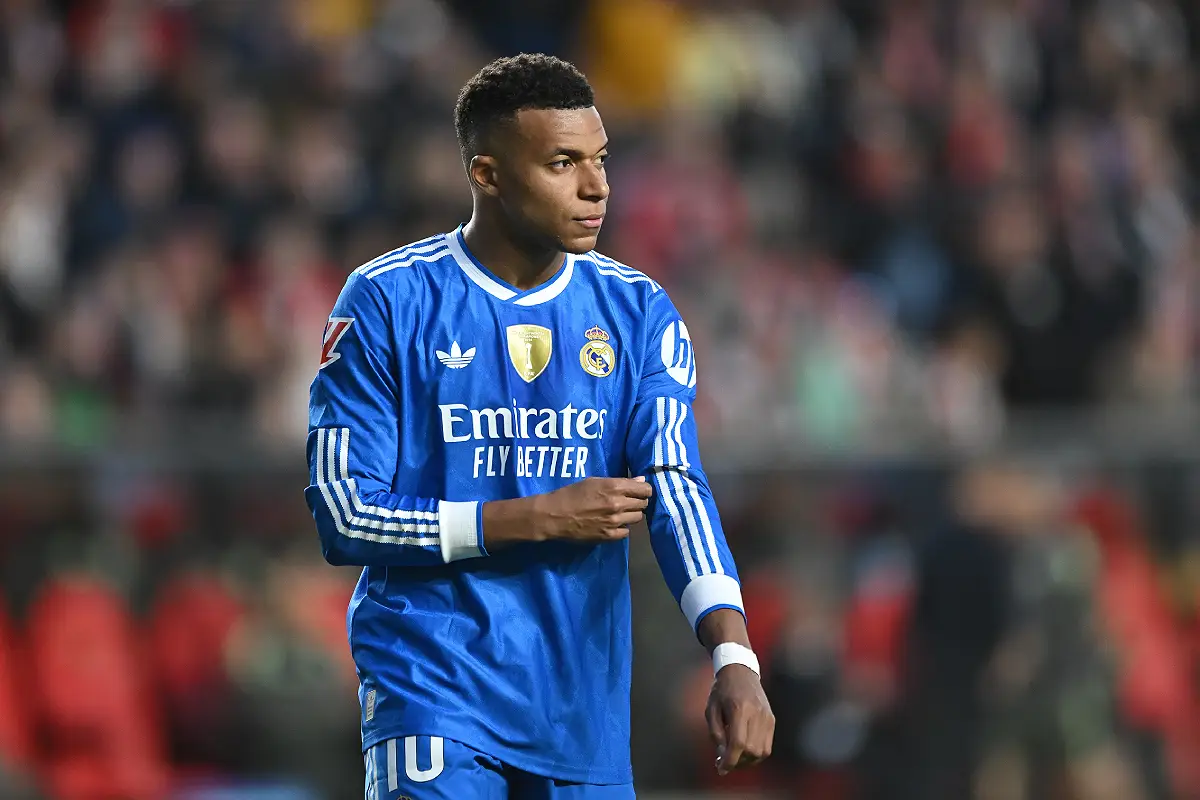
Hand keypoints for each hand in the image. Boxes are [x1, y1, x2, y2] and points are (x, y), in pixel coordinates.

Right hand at [532, 476, 652, 542]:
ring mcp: (615, 521)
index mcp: (614, 487)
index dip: (644, 489)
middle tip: (629, 501)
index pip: (644, 489)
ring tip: (620, 512)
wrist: (554, 515)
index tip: (639, 490)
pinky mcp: (609, 536)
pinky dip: (622, 527)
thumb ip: (620, 482)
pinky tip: (613, 523)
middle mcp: (618, 504)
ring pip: (638, 518)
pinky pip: (626, 532)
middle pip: (643, 503)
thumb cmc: (572, 494)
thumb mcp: (594, 481)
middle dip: (638, 501)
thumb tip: (640, 480)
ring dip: (632, 514)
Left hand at [706, 664, 773, 774]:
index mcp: (739, 709)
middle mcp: (756, 714)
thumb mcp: (710, 710)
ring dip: (747, 761)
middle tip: (724, 762)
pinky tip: (744, 750)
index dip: (730, 760)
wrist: (740, 671)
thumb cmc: (721, 690)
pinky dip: (756, 754)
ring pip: (761, 752)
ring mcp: (767, 717)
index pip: (738, 743)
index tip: (721, 769)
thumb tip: (722, 756)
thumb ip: (715, 734)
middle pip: (751, 750)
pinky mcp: (772, 720)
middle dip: (737, 762)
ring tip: (734, 757)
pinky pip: (767, 746)